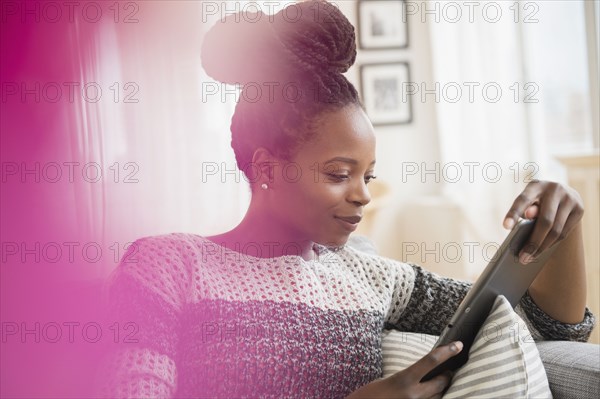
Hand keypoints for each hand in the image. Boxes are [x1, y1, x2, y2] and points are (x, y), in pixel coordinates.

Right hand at [346, 341, 462, 398]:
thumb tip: (424, 372)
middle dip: (447, 375)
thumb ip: (408, 377)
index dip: (447, 351)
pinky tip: (430, 393)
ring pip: (439, 396)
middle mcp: (413, 395)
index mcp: (403, 380)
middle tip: (448, 369)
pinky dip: (433, 398)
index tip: (457, 345)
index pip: (431, 361)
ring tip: (439, 382)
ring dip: (441, 389)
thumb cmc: (370, 395)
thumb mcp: (388, 380)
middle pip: (441, 382)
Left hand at [503, 181, 583, 263]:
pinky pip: (564, 233)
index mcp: (535, 185)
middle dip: (533, 242)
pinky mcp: (579, 209)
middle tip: (522, 258)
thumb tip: (523, 219)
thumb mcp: (527, 200)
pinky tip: (542, 251)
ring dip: (542, 247)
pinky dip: (552, 244)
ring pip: (556, 230)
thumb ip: (523, 209)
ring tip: (529, 258)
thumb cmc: (536, 199)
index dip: (514, 214)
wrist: (562, 192)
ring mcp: (570, 199)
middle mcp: (555, 189)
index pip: (522, 200)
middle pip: (545, 221)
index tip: (505, 227)